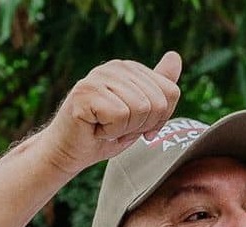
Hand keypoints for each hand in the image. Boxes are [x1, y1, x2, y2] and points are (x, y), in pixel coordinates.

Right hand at [39, 52, 182, 175]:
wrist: (70, 150)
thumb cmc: (105, 133)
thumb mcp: (141, 114)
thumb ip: (159, 89)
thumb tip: (175, 56)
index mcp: (131, 69)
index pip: (171, 93)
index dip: (159, 119)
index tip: (136, 124)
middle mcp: (115, 67)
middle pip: (157, 103)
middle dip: (142, 125)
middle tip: (117, 127)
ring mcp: (99, 76)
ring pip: (141, 108)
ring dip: (125, 129)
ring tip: (106, 126)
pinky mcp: (86, 91)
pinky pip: (120, 115)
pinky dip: (111, 131)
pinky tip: (96, 127)